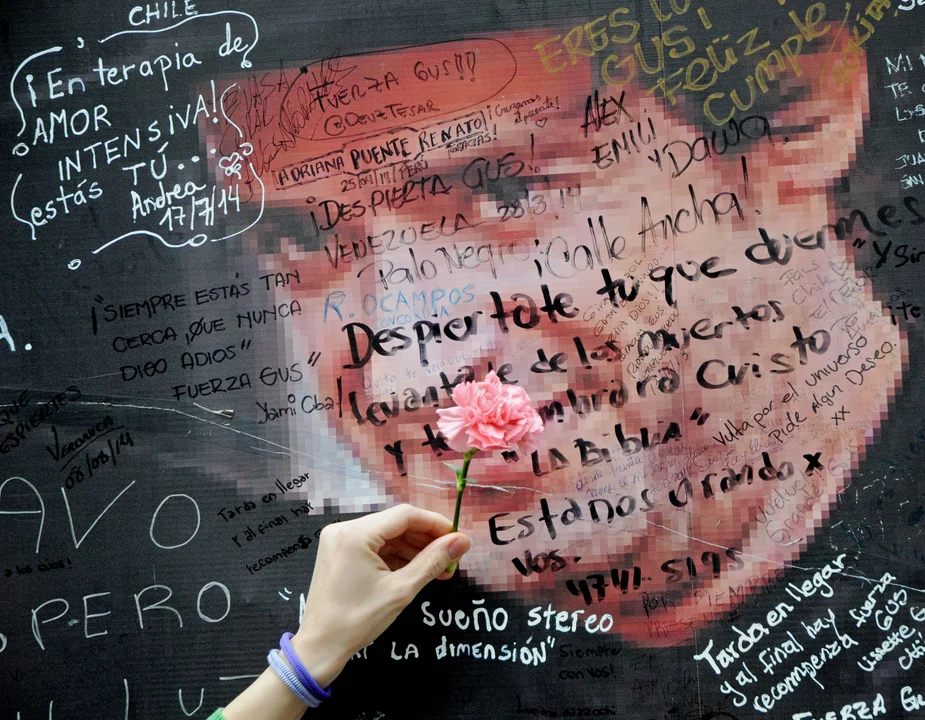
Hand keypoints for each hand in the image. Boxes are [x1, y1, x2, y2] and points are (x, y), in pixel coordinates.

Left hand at [292, 504, 471, 686]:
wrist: (320, 647)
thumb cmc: (358, 620)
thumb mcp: (401, 590)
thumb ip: (433, 561)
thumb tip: (463, 541)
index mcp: (356, 534)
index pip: (405, 515)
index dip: (435, 524)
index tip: (458, 538)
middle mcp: (345, 529)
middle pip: (396, 524)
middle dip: (426, 540)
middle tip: (452, 558)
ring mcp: (340, 540)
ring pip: (387, 535)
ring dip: (413, 549)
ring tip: (440, 569)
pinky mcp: (340, 552)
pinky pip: (375, 546)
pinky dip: (396, 556)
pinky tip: (416, 570)